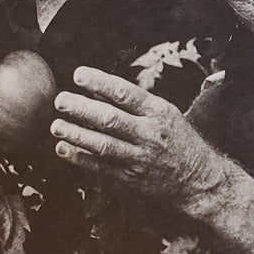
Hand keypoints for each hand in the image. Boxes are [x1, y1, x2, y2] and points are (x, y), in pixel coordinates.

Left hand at [51, 67, 234, 208]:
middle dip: (82, 109)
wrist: (196, 178)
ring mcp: (139, 158)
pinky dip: (79, 158)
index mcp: (159, 113)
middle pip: (111, 119)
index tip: (78, 74)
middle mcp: (149, 135)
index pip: (126, 93)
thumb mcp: (166, 113)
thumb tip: (96, 90)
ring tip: (56, 125)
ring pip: (103, 145)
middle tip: (60, 100)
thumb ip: (136, 103)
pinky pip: (99, 167)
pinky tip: (63, 148)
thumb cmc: (177, 139)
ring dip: (76, 134)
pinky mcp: (130, 178)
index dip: (100, 82)